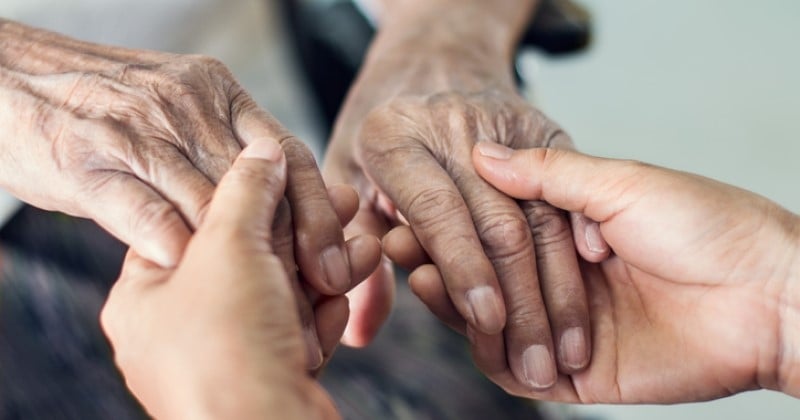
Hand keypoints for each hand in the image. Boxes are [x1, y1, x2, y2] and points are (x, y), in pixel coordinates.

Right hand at [0, 20, 354, 303]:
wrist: (12, 80)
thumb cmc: (109, 111)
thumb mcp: (183, 115)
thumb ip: (230, 157)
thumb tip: (288, 214)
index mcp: (219, 92)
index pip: (288, 154)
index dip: (319, 210)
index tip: (339, 260)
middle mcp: (185, 106)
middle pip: (260, 185)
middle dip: (293, 243)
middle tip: (318, 288)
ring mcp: (136, 132)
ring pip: (209, 204)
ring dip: (240, 261)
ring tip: (266, 302)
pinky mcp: (88, 162)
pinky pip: (144, 214)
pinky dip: (175, 250)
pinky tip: (194, 279)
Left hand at [101, 139, 342, 419]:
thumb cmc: (227, 350)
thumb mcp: (229, 247)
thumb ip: (246, 189)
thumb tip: (261, 149)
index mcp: (145, 297)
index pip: (195, 224)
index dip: (248, 196)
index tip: (289, 174)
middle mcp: (179, 329)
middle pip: (247, 259)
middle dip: (301, 232)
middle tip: (340, 202)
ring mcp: (224, 358)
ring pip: (281, 293)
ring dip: (324, 268)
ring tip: (362, 245)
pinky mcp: (265, 378)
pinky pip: (296, 328)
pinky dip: (324, 311)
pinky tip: (349, 291)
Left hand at [323, 0, 598, 389]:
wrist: (432, 55)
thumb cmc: (380, 128)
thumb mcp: (347, 178)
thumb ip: (356, 252)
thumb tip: (360, 332)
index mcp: (393, 137)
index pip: (437, 212)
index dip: (464, 272)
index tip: (488, 324)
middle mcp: (451, 125)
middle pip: (498, 223)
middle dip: (522, 302)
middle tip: (537, 363)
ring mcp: (504, 123)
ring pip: (542, 217)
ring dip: (560, 291)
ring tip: (570, 349)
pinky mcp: (543, 129)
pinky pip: (569, 196)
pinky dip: (582, 252)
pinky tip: (592, 298)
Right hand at [412, 142, 799, 402]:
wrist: (767, 295)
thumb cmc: (706, 226)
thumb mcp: (619, 183)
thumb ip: (546, 176)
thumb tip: (482, 154)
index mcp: (572, 235)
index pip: (494, 232)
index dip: (453, 222)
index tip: (411, 207)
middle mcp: (562, 282)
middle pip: (485, 280)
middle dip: (441, 262)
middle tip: (401, 243)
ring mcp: (566, 328)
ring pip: (493, 325)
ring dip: (453, 304)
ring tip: (423, 275)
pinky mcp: (577, 375)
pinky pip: (517, 370)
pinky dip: (487, 352)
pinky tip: (464, 323)